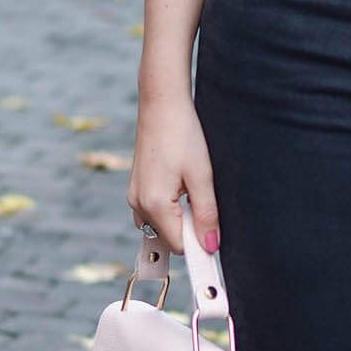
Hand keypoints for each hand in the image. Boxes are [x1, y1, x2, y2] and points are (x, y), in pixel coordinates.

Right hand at [128, 93, 219, 255]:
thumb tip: (211, 246)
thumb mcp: (202, 176)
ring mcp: (134, 196)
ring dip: (179, 219)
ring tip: (192, 190)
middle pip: (169, 238)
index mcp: (155, 204)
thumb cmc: (183, 134)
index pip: (180, 246)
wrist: (161, 104)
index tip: (215, 242)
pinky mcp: (135, 187)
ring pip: (161, 226)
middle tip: (205, 201)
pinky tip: (181, 186)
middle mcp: (139, 204)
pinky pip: (154, 212)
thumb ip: (206, 215)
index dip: (199, 245)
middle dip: (189, 230)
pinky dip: (170, 209)